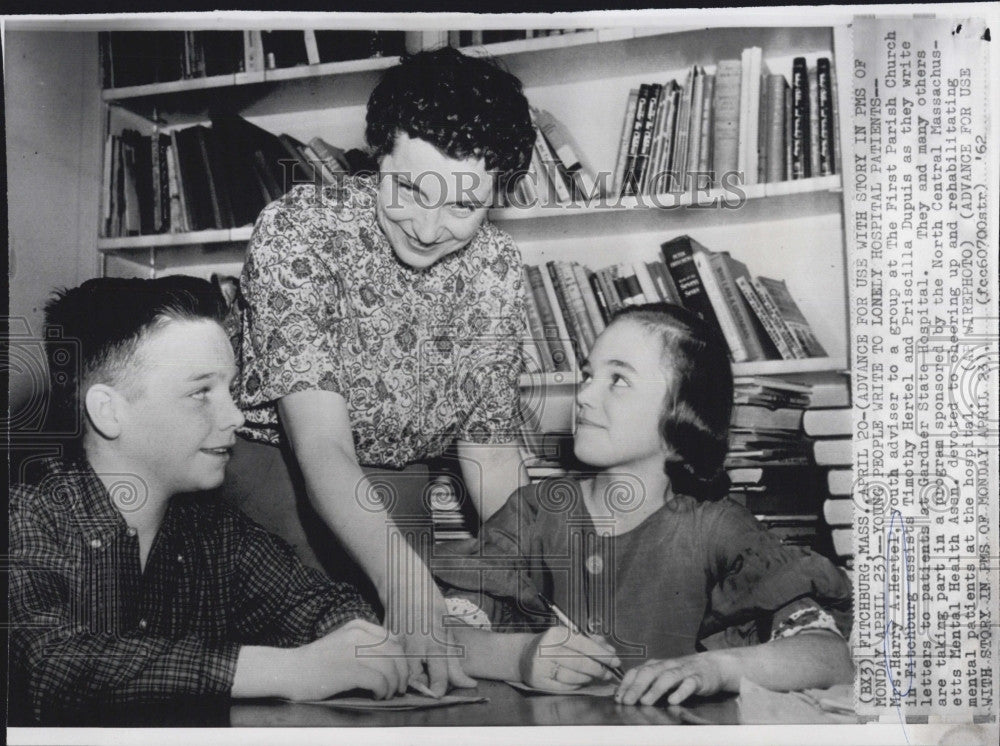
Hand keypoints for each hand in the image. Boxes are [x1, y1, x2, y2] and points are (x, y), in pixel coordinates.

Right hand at [286, 619, 407, 700]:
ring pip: (391, 668)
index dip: (401, 658)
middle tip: (400, 688)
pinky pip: (380, 681)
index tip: (400, 672)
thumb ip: (365, 643)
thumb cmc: (316, 662)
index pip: (393, 639)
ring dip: (394, 685)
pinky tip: (377, 696)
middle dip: (402, 672)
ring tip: (388, 694)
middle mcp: (358, 634)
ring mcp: (354, 651)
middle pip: (395, 652)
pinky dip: (383, 691)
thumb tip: (394, 659)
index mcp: (358, 626)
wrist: (290, 671)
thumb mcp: (343, 642)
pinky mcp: (350, 669)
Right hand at [387, 579, 476, 696]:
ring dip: (408, 676)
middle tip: (427, 679)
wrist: (406, 584)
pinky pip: (390, 661)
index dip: (440, 690)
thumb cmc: (431, 606)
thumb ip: (454, 660)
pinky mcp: (384, 642)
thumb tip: (469, 684)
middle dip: (422, 685)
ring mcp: (398, 644)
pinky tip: (401, 656)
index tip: (439, 692)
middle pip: (417, 681)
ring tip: (414, 667)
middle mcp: (415, 645)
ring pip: (402, 674)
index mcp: (436, 642)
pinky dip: (396, 664)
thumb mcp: (447, 630)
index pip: (439, 677)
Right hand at [520, 625, 621, 691]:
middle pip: (580, 662)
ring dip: (589, 678)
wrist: (524, 655)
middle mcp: (546, 649)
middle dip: (599, 669)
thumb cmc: (551, 644)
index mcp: (555, 634)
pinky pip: (565, 686)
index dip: (602, 654)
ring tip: (594, 675)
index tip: (615, 661)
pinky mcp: (539, 681)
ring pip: (574, 676)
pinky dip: (577, 684)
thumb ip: (590, 641)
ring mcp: (542, 667)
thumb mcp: (567, 635)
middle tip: (609, 673)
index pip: (584, 644)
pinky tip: (580, 680)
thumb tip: (610, 651)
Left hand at [615, 652, 727, 705]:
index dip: (627, 684)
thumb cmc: (683, 673)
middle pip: (649, 673)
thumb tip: (626, 697)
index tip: (618, 698)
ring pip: (667, 677)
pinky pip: (689, 684)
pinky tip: (673, 700)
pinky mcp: (698, 678)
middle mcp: (667, 665)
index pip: (637, 671)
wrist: (713, 666)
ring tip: (645, 701)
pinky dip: (680, 692)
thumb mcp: (663, 676)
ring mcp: (683, 670)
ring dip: (655, 689)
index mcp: (657, 665)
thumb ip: (648, 684)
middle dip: (636, 687)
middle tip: (627, 701)